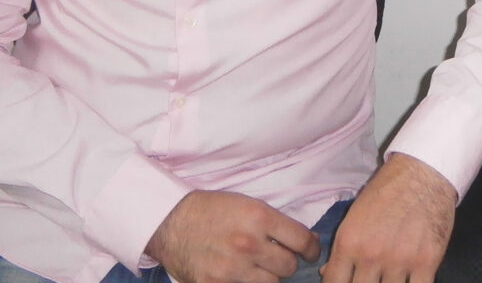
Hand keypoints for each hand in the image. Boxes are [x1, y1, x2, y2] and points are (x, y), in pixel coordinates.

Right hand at [146, 189, 318, 282]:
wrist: (170, 221)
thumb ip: (274, 223)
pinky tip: (242, 276)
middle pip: (288, 266)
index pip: (302, 241)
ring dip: (269, 277)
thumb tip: (305, 240)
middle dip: (286, 262)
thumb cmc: (211, 210)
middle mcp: (248, 244)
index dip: (311, 248)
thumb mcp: (246, 204)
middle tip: (277, 258)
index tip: (310, 252)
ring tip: (258, 268)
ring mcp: (232, 268)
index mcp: (259, 218)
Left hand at [321, 153, 456, 282]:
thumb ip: (341, 249)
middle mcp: (371, 254)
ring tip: (390, 276)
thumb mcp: (355, 216)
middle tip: (372, 277)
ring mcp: (400, 260)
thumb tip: (327, 274)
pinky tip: (409, 280)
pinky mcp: (427, 261)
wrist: (423, 172)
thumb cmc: (388, 190)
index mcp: (349, 242)